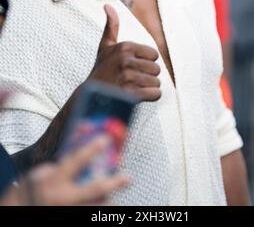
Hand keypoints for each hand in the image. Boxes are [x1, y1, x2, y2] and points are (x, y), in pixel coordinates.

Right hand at [1, 137, 129, 205]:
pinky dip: (100, 210)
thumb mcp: (38, 175)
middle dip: (115, 182)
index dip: (92, 149)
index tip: (105, 139)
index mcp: (55, 182)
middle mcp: (64, 199)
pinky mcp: (74, 220)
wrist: (20, 213)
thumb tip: (75, 147)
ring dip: (109, 201)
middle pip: (96, 189)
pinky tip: (106, 205)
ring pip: (99, 207)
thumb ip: (58, 164)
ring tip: (116, 198)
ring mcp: (70, 212)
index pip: (76, 161)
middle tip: (128, 177)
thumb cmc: (30, 194)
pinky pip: (92, 216)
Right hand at [91, 4, 160, 101]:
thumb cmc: (102, 70)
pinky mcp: (130, 94)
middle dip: (147, 75)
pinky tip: (137, 96)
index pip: (154, 55)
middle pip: (157, 69)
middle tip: (131, 79)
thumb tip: (107, 5)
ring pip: (157, 82)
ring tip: (133, 87)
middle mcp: (126, 60)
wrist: (91, 97)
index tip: (131, 66)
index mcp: (125, 46)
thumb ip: (111, 26)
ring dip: (147, 87)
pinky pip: (156, 94)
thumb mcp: (105, 46)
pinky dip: (150, 97)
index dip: (145, 62)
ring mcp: (128, 77)